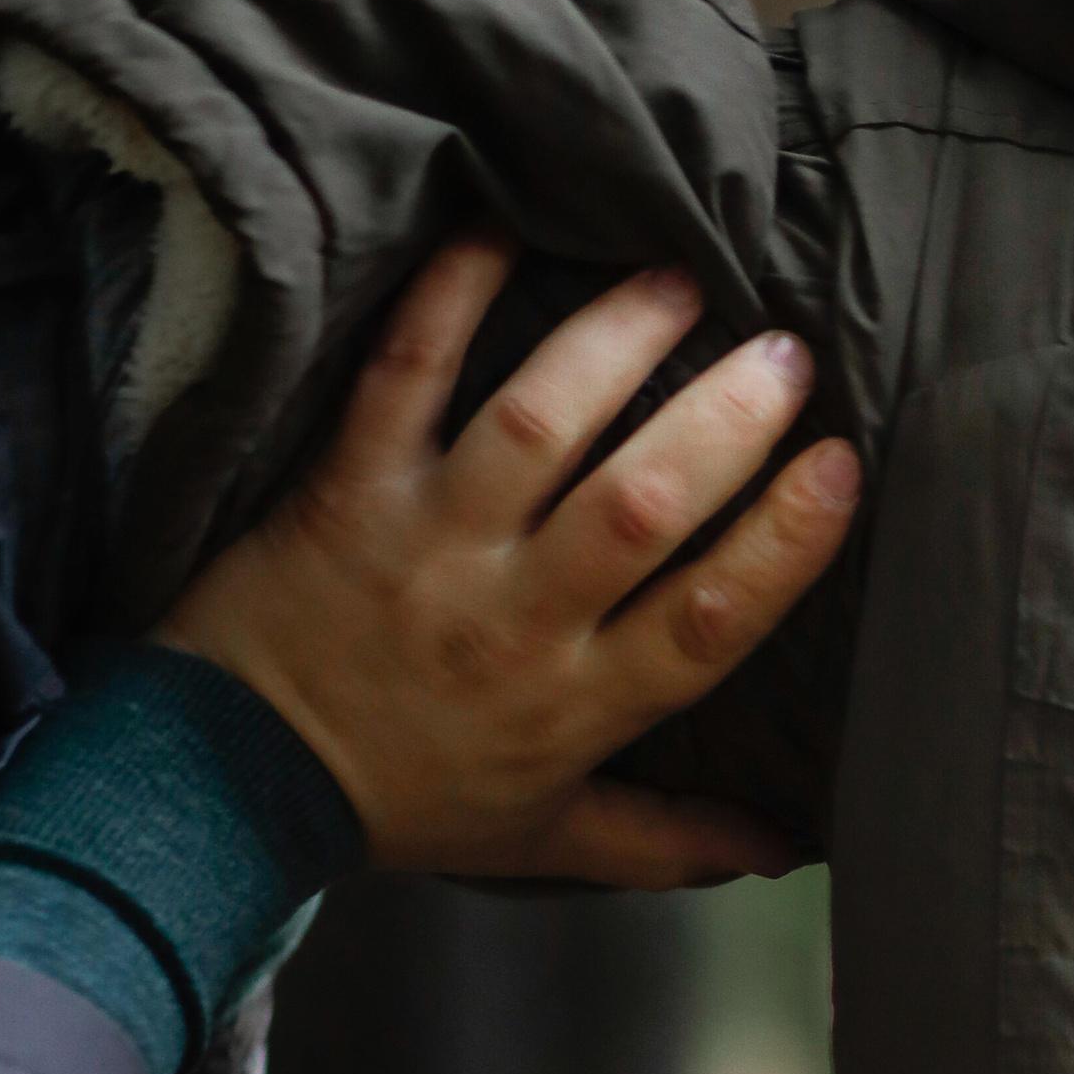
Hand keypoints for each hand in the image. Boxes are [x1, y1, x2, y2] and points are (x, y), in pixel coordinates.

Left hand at [154, 238, 860, 885]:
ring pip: (535, 427)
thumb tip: (782, 846)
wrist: (229, 782)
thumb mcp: (545, 837)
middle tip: (787, 352)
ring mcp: (429, 544)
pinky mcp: (350, 485)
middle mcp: (513, 619)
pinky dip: (450, 294)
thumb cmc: (403, 802)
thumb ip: (666, 838)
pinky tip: (505, 227)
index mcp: (578, 705)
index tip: (844, 466)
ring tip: (683, 279)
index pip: (707, 620)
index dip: (784, 542)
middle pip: (638, 508)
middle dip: (723, 421)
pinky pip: (403, 373)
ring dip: (614, 341)